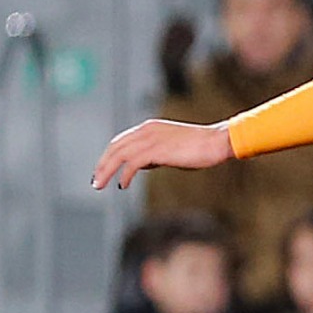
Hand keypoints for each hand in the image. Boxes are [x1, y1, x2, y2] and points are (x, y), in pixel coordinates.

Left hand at [92, 119, 233, 189]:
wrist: (217, 142)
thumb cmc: (201, 147)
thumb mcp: (173, 148)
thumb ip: (156, 154)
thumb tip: (144, 164)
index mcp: (149, 128)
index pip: (121, 141)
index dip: (109, 156)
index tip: (104, 170)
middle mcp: (146, 130)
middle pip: (115, 147)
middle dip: (102, 165)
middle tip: (95, 181)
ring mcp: (150, 139)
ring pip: (118, 155)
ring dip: (106, 171)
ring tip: (100, 185)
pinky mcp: (156, 150)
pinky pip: (131, 164)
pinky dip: (124, 175)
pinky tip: (122, 185)